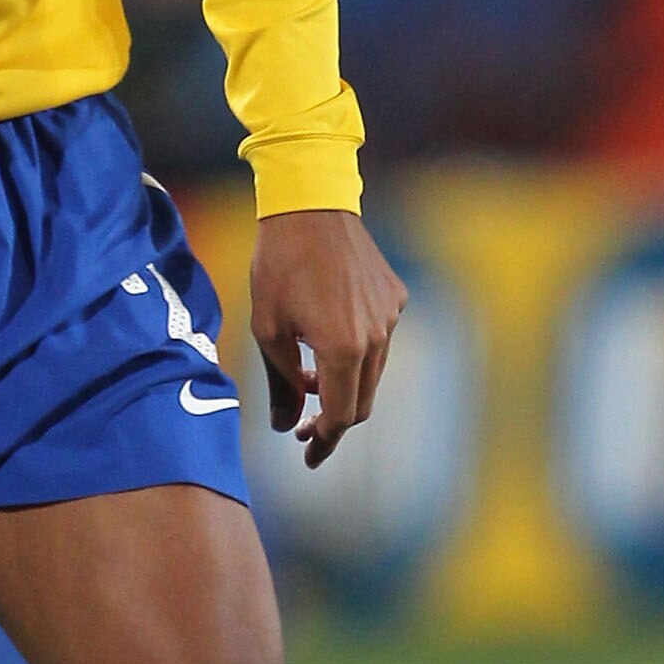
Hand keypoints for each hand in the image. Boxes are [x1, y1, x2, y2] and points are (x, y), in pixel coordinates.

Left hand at [249, 208, 406, 469]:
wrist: (309, 206)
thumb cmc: (279, 267)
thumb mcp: (268, 330)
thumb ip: (282, 385)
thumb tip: (287, 427)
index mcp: (344, 349)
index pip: (342, 416)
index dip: (324, 441)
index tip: (307, 456)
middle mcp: (377, 337)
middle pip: (362, 401)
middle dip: (334, 420)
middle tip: (303, 427)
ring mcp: (391, 316)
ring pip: (372, 372)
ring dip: (344, 386)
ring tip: (310, 381)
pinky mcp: (395, 297)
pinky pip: (379, 340)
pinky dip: (356, 354)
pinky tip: (327, 340)